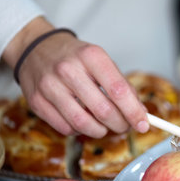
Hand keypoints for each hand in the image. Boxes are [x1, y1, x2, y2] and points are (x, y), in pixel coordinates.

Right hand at [3, 17, 148, 137]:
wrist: (37, 48)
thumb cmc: (76, 57)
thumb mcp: (102, 61)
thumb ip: (121, 86)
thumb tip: (139, 113)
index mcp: (91, 56)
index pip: (118, 90)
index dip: (134, 112)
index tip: (143, 124)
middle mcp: (69, 69)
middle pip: (103, 110)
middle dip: (120, 125)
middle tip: (126, 127)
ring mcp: (50, 86)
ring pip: (83, 123)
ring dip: (101, 131)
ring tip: (106, 126)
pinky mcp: (36, 101)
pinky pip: (65, 128)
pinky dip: (80, 131)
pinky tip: (85, 122)